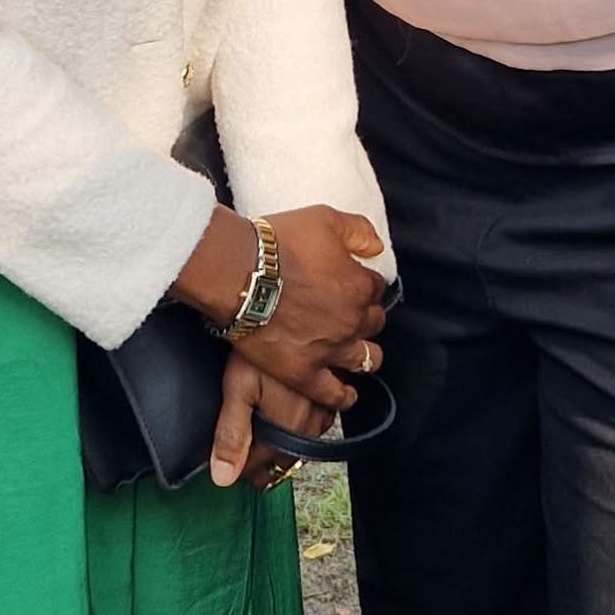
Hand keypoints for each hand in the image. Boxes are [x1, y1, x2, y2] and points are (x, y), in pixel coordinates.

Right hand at [171, 200, 385, 411]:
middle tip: (346, 312)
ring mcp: (330, 350)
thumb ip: (358, 231)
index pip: (376, 287)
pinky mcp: (304, 373)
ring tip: (354, 353)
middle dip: (364, 316)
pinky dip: (342, 395)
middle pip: (373, 323)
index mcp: (359, 285)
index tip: (349, 281)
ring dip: (363, 354)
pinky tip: (345, 394)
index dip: (362, 282)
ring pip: (366, 359)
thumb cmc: (277, 242)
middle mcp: (352, 321)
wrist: (238, 273)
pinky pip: (333, 393)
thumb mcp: (324, 218)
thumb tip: (376, 248)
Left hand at [210, 355, 332, 489]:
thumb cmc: (260, 346)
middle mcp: (312, 423)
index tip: (232, 469)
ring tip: (270, 431)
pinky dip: (308, 414)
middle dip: (268, 458)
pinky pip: (326, 410)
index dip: (245, 472)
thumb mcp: (238, 390)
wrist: (287, 306)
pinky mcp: (336, 382)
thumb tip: (223, 478)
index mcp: (287, 430)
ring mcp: (327, 404)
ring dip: (290, 439)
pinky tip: (296, 402)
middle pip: (288, 456)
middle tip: (247, 453)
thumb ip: (232, 436)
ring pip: (310, 437)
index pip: (265, 468)